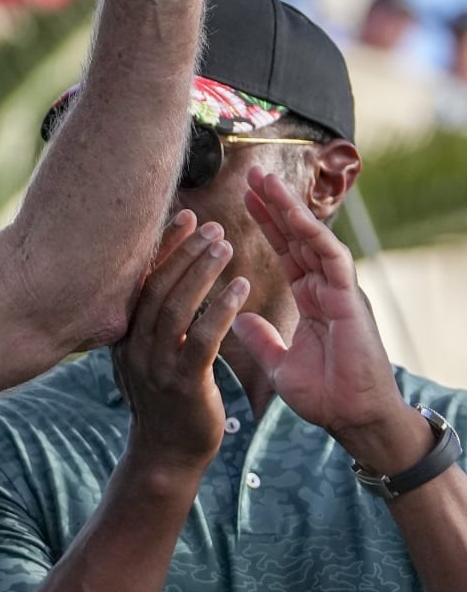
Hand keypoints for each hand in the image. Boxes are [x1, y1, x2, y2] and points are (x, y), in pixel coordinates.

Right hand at [113, 211, 246, 476]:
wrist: (167, 454)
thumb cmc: (165, 399)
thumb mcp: (148, 354)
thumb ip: (152, 320)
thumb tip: (162, 278)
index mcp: (124, 333)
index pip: (141, 279)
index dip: (163, 246)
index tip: (185, 216)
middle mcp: (133, 344)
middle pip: (156, 286)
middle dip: (184, 251)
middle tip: (212, 224)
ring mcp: (155, 364)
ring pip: (175, 307)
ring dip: (201, 271)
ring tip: (226, 245)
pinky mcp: (183, 383)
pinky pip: (202, 338)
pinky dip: (220, 309)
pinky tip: (241, 288)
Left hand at [231, 169, 430, 473]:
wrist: (353, 420)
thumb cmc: (324, 395)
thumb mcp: (279, 362)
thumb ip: (260, 338)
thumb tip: (238, 317)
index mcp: (311, 298)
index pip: (285, 250)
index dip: (266, 223)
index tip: (244, 197)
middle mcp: (326, 288)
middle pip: (298, 235)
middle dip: (275, 203)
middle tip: (251, 172)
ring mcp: (340, 291)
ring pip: (313, 238)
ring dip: (290, 208)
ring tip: (266, 181)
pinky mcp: (350, 300)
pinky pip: (331, 259)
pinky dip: (313, 235)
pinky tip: (294, 215)